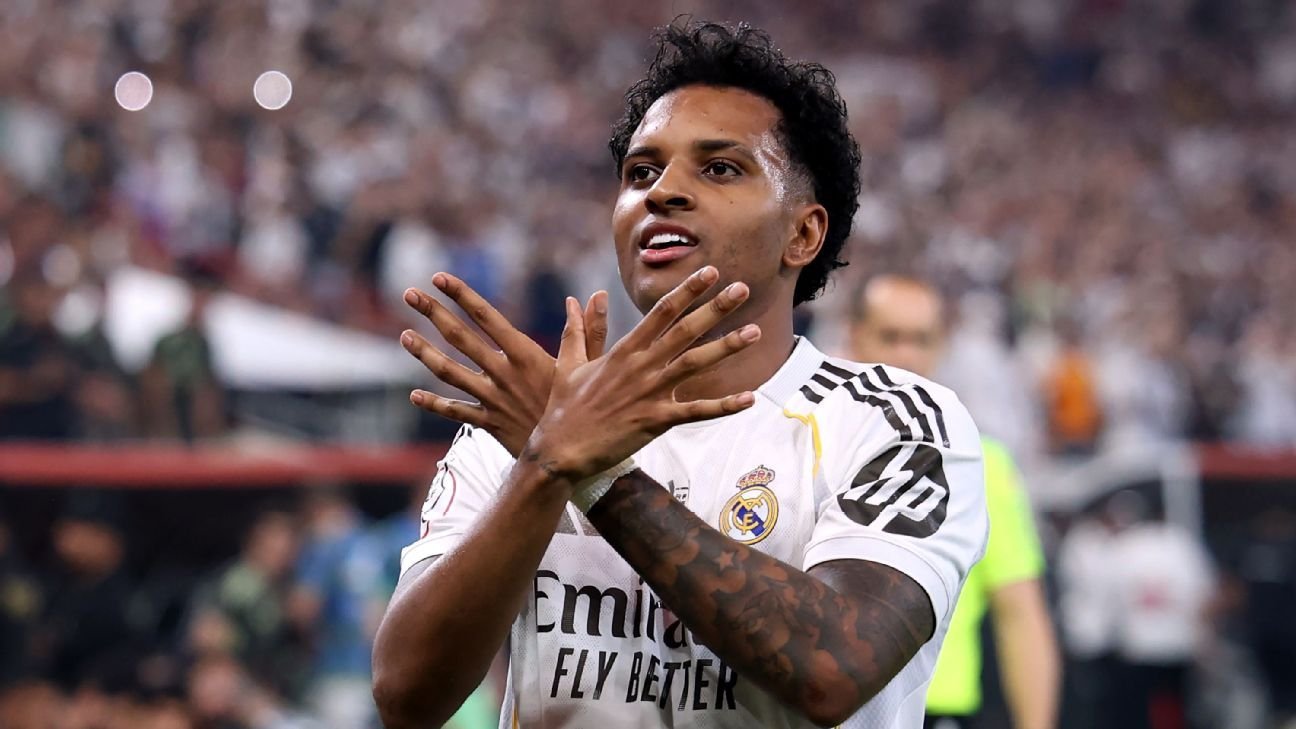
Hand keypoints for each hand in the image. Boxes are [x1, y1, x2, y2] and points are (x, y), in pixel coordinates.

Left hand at [400, 273, 607, 456]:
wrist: (571, 456)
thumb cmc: (583, 409)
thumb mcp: (588, 367)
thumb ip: (586, 330)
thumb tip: (594, 296)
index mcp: (526, 355)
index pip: (487, 317)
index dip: (461, 295)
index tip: (439, 278)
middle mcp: (503, 374)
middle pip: (460, 338)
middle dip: (433, 313)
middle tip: (410, 293)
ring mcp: (492, 399)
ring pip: (450, 372)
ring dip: (425, 353)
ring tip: (404, 335)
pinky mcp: (489, 422)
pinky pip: (456, 412)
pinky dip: (435, 404)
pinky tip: (414, 395)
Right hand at [525, 266, 759, 481]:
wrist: (560, 448)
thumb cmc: (564, 406)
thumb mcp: (569, 363)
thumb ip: (580, 329)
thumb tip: (577, 298)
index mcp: (624, 350)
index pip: (661, 313)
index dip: (687, 291)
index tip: (710, 273)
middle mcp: (641, 366)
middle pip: (685, 330)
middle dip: (715, 308)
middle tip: (742, 289)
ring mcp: (649, 393)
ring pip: (695, 363)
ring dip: (726, 347)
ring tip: (755, 332)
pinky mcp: (655, 421)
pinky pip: (695, 411)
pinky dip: (723, 406)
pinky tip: (749, 399)